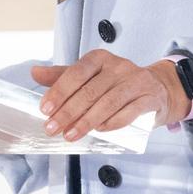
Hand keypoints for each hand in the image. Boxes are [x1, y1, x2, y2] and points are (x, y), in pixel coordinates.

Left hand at [31, 49, 190, 141]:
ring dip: (86, 121)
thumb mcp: (90, 75)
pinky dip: (112, 123)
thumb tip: (35, 72)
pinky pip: (129, 112)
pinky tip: (99, 131)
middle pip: (90, 91)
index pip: (76, 72)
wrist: (157, 88)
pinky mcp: (149, 97)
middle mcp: (118, 66)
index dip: (59, 91)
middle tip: (52, 128)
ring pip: (107, 102)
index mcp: (100, 58)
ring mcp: (135, 81)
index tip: (45, 109)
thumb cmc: (117, 83)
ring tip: (71, 135)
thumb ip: (63, 75)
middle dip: (68, 112)